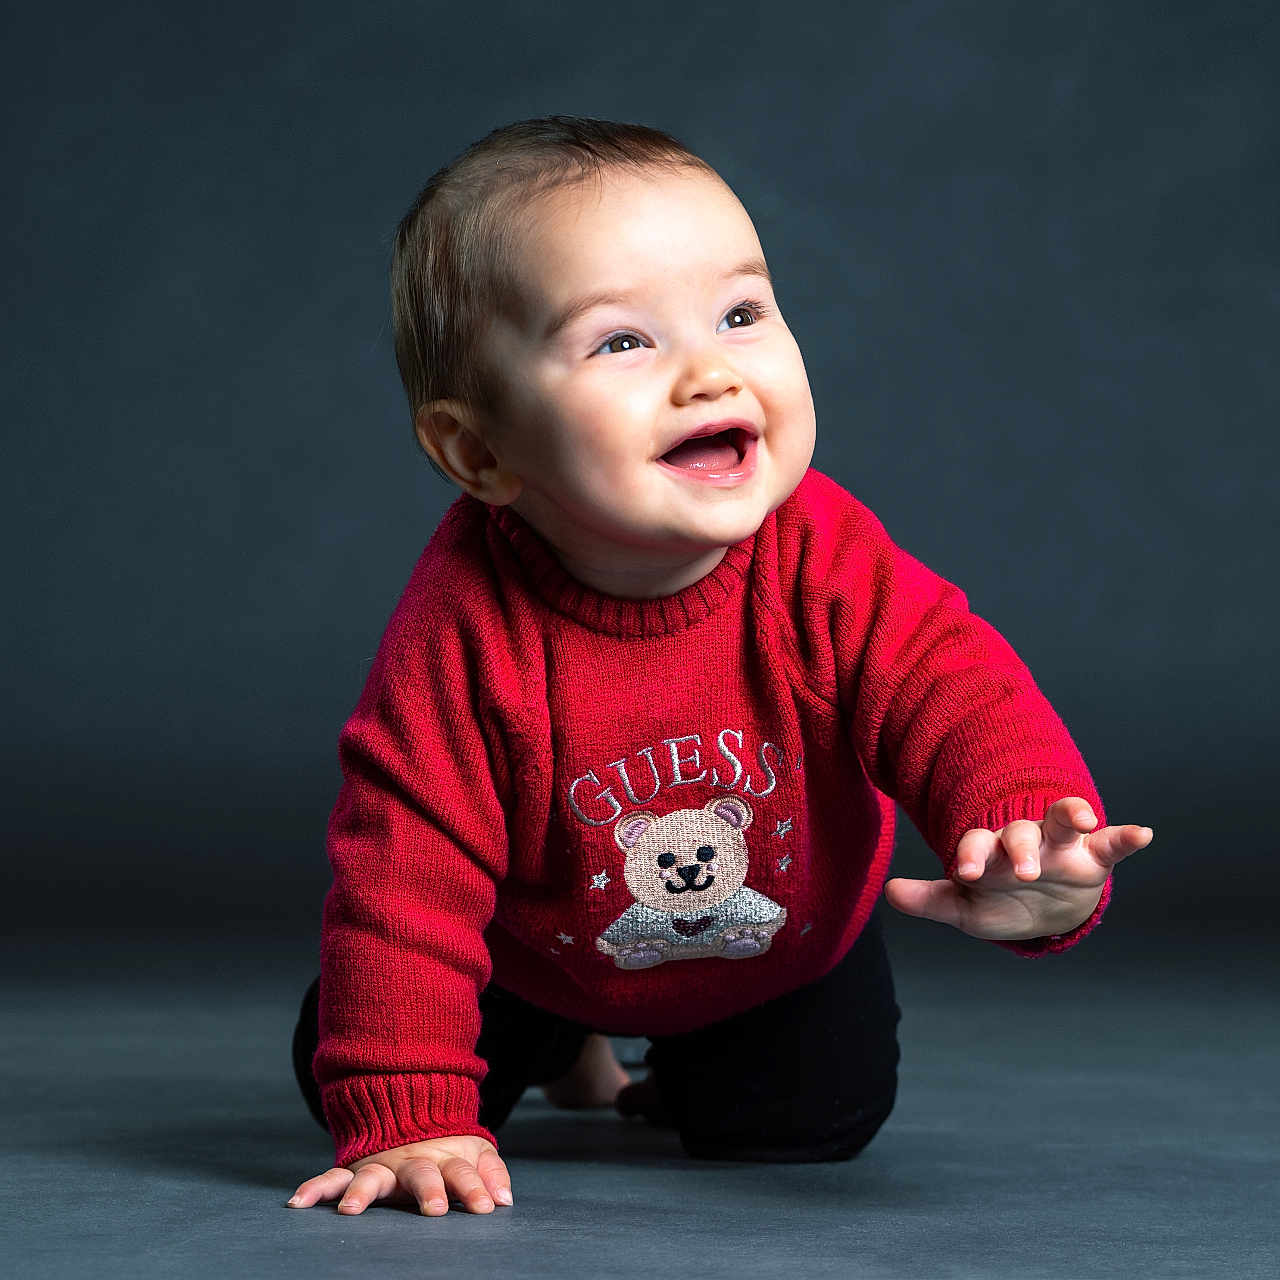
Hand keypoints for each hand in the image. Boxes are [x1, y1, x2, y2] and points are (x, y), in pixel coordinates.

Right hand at [286, 1135, 512, 1215]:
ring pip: (371, 1176)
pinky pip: (331, 1177)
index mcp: (445, 1156)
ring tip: (350, 1211)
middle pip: (422, 1173)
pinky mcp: (355, 1169)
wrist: (410, 1105)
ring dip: (361, 1192)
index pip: (463, 1172)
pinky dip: (314, 1188)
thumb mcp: (476, 1150)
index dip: (475, 1188)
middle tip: (435, 1209)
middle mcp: (412, 1160)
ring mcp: (382, 1164)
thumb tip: (506, 1200)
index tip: (487, 1207)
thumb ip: (491, 1172)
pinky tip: (298, 1203)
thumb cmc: (449, 1144)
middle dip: (428, 1190)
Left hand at [883, 797, 1152, 940]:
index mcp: (989, 851)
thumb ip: (930, 899)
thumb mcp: (964, 907)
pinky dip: (1125, 837)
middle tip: (1022, 872)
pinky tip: (1143, 834)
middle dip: (1019, 848)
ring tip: (1083, 817)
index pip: (976, 845)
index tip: (963, 873)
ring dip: (1070, 816)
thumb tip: (891, 892)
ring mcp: (1059, 846)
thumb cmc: (998, 902)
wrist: (1041, 912)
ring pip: (1061, 820)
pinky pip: (1110, 842)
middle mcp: (1023, 840)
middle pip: (1019, 832)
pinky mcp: (1092, 857)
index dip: (970, 855)